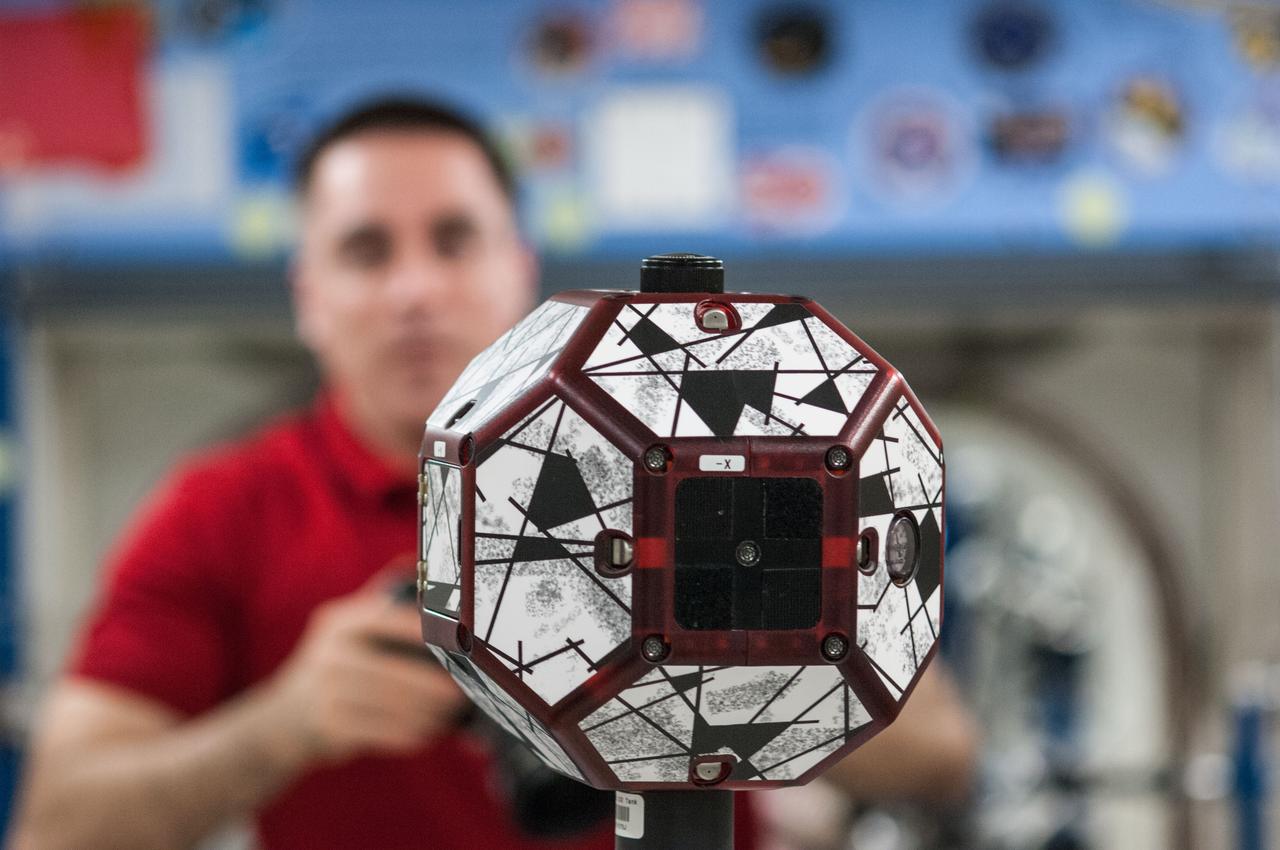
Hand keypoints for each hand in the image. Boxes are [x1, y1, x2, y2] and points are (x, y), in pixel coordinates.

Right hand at [261, 583, 467, 766]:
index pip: (382, 619)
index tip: (452, 637)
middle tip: (458, 692)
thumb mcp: (349, 625)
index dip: (418, 629)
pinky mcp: (327, 724)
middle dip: (426, 684)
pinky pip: (375, 730)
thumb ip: (383, 597)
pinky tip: (426, 733)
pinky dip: (404, 733)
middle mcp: (328, 653)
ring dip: (421, 711)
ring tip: (448, 714)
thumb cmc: (337, 662)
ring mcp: (324, 691)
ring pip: (383, 703)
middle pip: (385, 670)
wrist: (286, 715)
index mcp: (339, 622)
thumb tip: (417, 559)